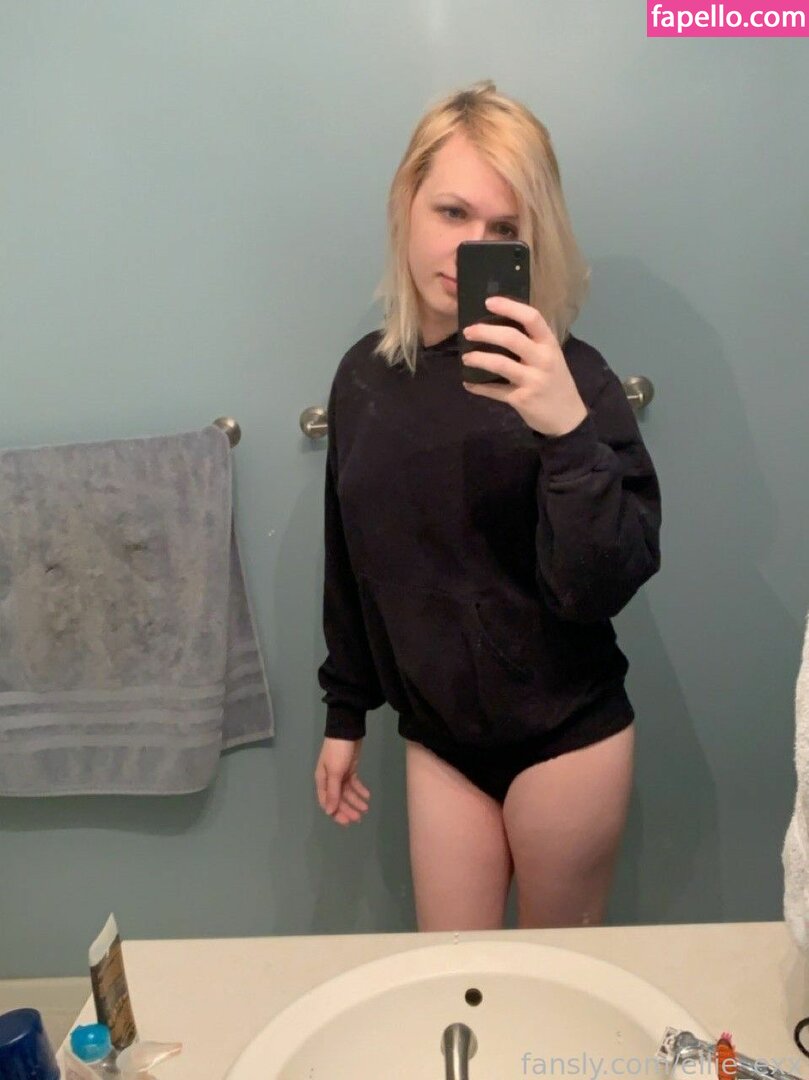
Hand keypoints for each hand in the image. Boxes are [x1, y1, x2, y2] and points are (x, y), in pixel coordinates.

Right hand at [314, 736, 370, 825]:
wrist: (347, 730)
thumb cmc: (338, 751)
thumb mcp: (334, 772)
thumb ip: (333, 792)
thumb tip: (329, 812)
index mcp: (322, 780)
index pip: (327, 802)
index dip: (336, 813)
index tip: (347, 822)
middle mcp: (330, 779)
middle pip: (338, 799)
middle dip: (348, 809)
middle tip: (359, 818)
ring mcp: (340, 774)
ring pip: (347, 792)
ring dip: (356, 801)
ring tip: (366, 808)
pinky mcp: (350, 769)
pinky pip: (354, 783)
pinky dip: (360, 790)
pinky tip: (367, 795)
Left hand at [461, 296, 587, 436]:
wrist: (567, 417)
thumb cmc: (555, 381)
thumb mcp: (551, 357)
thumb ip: (532, 342)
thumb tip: (500, 325)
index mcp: (549, 344)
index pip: (532, 317)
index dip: (509, 307)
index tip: (488, 302)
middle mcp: (543, 360)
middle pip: (511, 338)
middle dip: (485, 332)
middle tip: (468, 331)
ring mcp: (533, 380)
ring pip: (500, 364)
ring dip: (478, 358)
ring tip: (465, 358)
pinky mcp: (522, 399)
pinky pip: (495, 391)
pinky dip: (478, 387)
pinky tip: (469, 383)